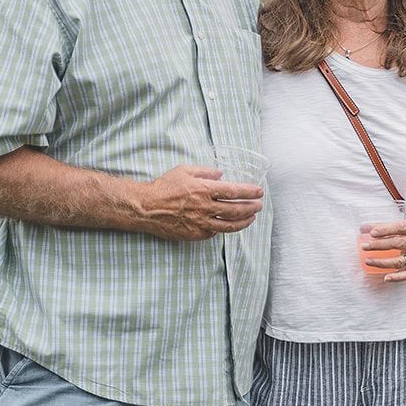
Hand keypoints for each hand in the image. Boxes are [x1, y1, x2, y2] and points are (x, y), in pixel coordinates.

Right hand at [136, 165, 263, 240]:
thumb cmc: (164, 187)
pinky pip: (214, 232)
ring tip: (252, 218)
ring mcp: (201, 223)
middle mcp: (205, 207)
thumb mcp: (184, 171)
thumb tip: (221, 174)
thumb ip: (205, 171)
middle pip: (236, 209)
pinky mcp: (195, 234)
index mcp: (204, 189)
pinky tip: (229, 225)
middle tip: (259, 205)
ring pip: (229, 225)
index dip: (249, 192)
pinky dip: (224, 228)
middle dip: (252, 207)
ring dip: (244, 221)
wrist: (146, 208)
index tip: (259, 191)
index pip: (234, 191)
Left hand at [360, 216, 405, 282]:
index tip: (372, 232)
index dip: (386, 230)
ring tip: (368, 260)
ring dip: (383, 262)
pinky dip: (397, 277)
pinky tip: (386, 277)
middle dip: (379, 245)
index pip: (399, 228)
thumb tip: (366, 228)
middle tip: (364, 246)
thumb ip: (390, 226)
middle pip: (397, 244)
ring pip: (399, 261)